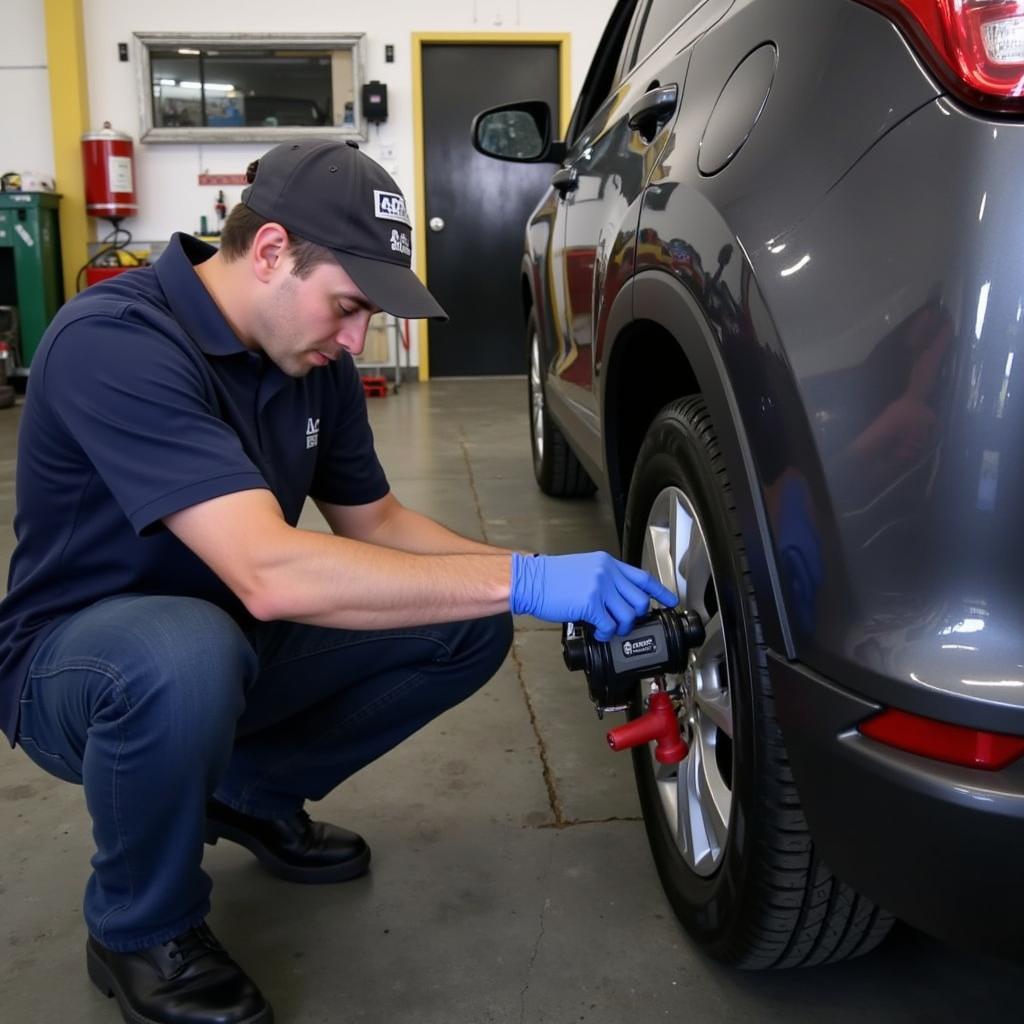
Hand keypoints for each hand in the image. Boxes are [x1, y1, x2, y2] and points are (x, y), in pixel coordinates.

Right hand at [510, 551, 677, 640]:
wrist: (530, 580)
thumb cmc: (552, 578)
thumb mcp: (584, 568)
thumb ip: (605, 579)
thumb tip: (619, 599)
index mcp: (608, 564)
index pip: (643, 577)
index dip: (660, 591)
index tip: (671, 600)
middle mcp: (607, 573)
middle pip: (639, 600)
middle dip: (635, 617)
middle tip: (624, 623)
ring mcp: (599, 587)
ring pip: (627, 615)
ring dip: (620, 627)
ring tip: (609, 628)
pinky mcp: (590, 603)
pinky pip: (609, 625)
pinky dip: (605, 633)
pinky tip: (598, 631)